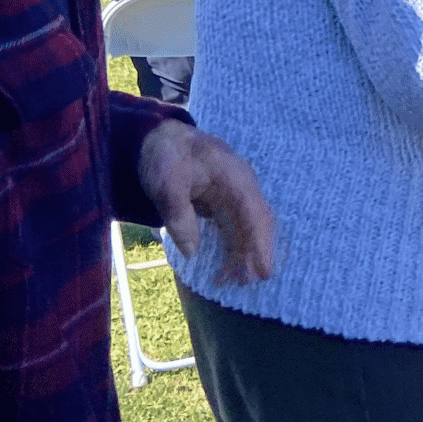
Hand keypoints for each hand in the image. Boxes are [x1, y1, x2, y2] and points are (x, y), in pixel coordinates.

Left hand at [139, 120, 276, 282]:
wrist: (157, 138)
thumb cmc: (166, 156)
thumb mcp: (166, 183)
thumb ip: (179, 215)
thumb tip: (191, 252)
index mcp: (236, 178)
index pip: (255, 214)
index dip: (262, 244)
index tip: (265, 271)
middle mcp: (242, 188)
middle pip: (258, 224)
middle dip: (256, 254)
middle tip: (248, 283)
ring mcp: (234, 197)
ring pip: (248, 230)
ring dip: (244, 255)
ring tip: (232, 282)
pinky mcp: (222, 205)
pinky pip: (234, 230)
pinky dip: (233, 249)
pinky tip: (225, 268)